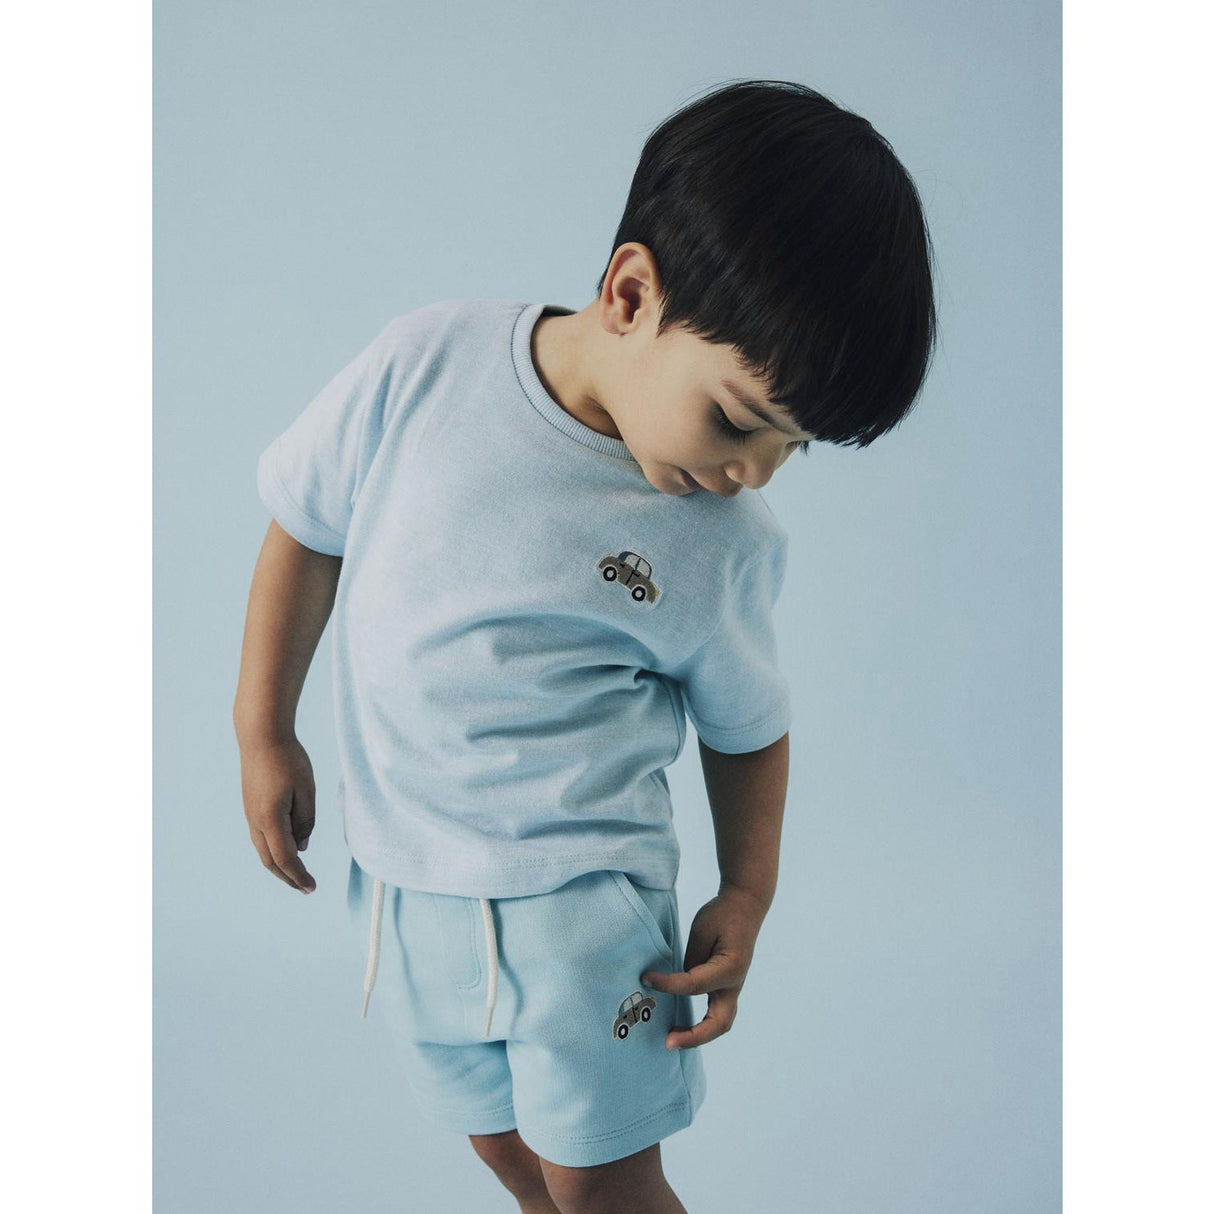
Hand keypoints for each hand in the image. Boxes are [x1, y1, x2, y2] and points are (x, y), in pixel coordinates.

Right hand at [238, 733, 316, 893]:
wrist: (261, 736)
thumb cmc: (288, 759)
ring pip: (263, 851)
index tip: (312, 887)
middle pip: (271, 861)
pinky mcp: (251, 807)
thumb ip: (306, 821)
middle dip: (288, 877)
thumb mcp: (306, 790)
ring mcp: (250, 815)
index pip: (286, 859)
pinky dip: (274, 851)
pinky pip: (261, 838)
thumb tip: (301, 846)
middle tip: (306, 888)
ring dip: (280, 866)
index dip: (299, 876)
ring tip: (296, 874)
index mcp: (271, 819)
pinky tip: (286, 850)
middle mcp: (256, 822)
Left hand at [640, 884, 768, 1049]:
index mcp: (729, 968)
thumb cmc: (722, 915)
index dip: (668, 985)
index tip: (646, 979)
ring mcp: (732, 988)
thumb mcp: (702, 931)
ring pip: (720, 1024)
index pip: (693, 985)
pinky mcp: (726, 988)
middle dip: (693, 1037)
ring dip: (697, 1036)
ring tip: (671, 1039)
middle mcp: (734, 984)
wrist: (744, 907)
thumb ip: (692, 961)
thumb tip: (678, 984)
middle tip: (667, 1042)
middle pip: (719, 1023)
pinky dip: (700, 1025)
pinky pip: (715, 1014)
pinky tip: (680, 1025)